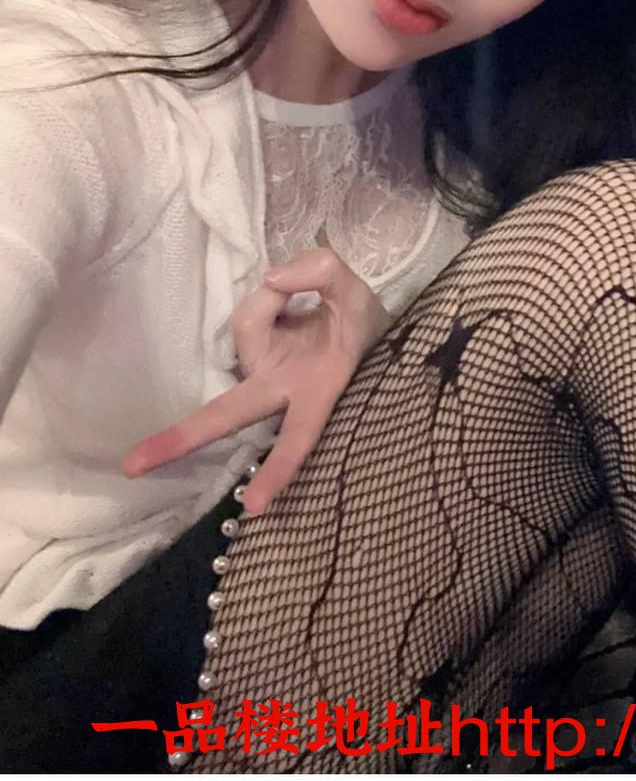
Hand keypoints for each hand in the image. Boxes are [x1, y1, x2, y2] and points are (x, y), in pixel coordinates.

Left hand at [123, 245, 391, 514]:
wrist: (356, 308)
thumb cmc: (359, 313)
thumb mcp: (354, 290)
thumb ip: (320, 274)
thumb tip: (272, 280)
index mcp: (315, 392)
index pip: (297, 435)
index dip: (278, 469)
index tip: (252, 506)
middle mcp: (280, 387)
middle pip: (228, 415)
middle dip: (181, 439)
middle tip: (130, 466)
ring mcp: (260, 368)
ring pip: (248, 326)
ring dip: (274, 300)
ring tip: (304, 292)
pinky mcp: (249, 348)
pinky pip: (249, 315)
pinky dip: (269, 298)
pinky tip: (287, 294)